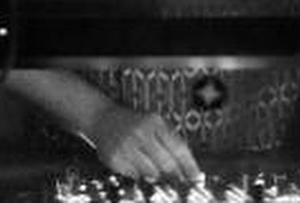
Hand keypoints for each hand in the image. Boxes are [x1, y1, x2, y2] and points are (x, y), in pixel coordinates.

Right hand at [85, 101, 200, 181]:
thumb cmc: (135, 123)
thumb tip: (191, 171)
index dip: (190, 166)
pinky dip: (138, 174)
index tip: (197, 179)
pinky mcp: (114, 158)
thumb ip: (172, 142)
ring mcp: (126, 146)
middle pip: (167, 165)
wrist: (102, 118)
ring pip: (151, 174)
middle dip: (174, 175)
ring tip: (149, 164)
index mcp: (154, 122)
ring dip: (155, 174)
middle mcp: (140, 133)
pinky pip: (135, 176)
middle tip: (176, 180)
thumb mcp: (154, 124)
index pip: (179, 148)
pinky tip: (133, 161)